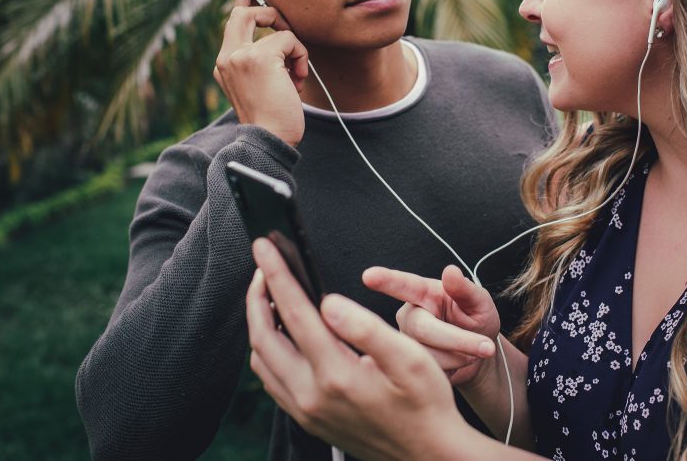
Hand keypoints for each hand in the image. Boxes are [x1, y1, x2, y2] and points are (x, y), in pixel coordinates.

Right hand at [213, 0, 308, 145]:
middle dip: (271, 14)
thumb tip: (279, 40)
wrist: (269, 140)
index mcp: (224, 64)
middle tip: (286, 29)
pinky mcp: (258, 57)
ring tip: (295, 78)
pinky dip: (301, 58)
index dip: (242, 1)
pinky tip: (297, 81)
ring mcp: (239, 55)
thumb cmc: (272, 120)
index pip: (232, 23)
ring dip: (295, 52)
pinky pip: (290, 39)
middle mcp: (226, 57)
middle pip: (245, 13)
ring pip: (277, 29)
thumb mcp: (262, 86)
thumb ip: (262, 62)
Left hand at [248, 238, 468, 460]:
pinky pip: (272, 381)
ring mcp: (306, 411)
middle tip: (263, 266)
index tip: (264, 246)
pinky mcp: (307, 419)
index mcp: (336, 374)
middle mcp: (312, 396)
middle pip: (263, 336)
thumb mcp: (409, 358)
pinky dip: (269, 349)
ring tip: (271, 295)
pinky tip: (284, 334)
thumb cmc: (426, 403)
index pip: (294, 313)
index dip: (276, 275)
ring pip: (262, 360)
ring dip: (259, 323)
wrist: (428, 455)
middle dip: (257, 296)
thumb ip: (365, 327)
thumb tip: (327, 302)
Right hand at [363, 265, 500, 386]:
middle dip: (457, 339)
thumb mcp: (480, 303)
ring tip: (470, 351)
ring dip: (458, 356)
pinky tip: (456, 363)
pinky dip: (453, 369)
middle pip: (422, 329)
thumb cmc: (477, 321)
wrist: (478, 355)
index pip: (403, 285)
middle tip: (486, 347)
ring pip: (427, 355)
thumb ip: (466, 289)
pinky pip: (429, 373)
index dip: (386, 281)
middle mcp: (408, 315)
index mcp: (423, 293)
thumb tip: (450, 271)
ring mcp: (404, 342)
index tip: (368, 276)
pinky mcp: (406, 365)